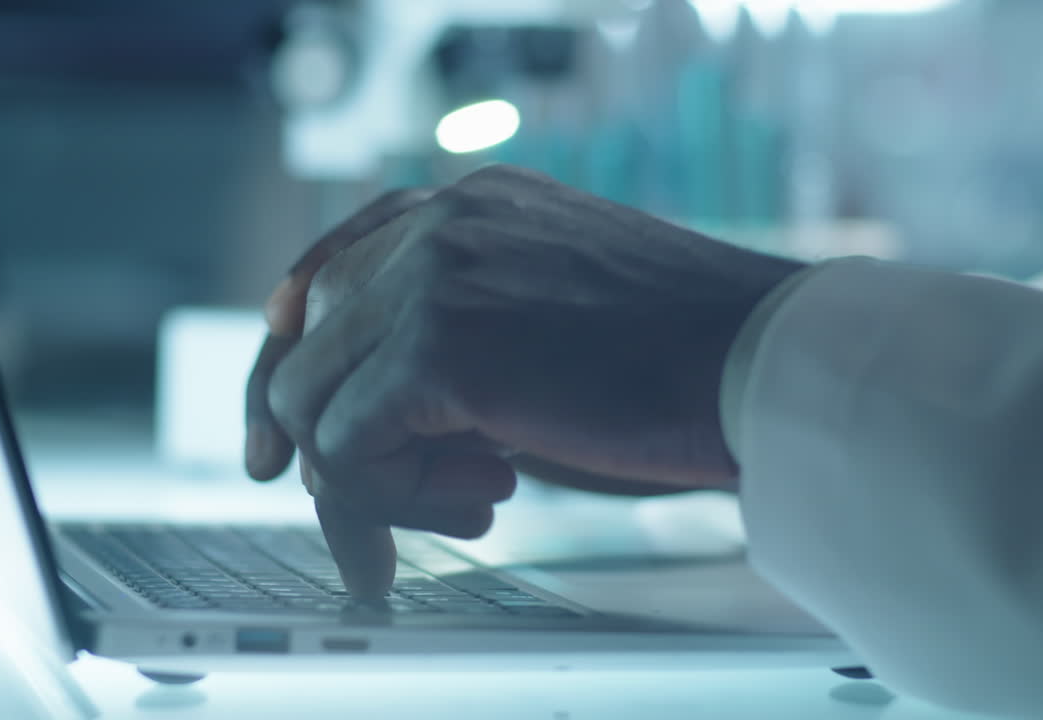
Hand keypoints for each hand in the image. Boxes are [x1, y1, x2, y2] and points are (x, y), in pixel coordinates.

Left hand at [247, 165, 804, 598]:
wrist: (763, 358)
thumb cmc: (684, 352)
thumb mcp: (554, 315)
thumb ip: (467, 327)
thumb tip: (382, 408)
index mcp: (471, 205)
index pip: (332, 269)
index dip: (295, 354)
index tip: (280, 435)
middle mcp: (439, 222)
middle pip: (303, 340)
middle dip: (333, 439)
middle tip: (416, 501)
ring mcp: (432, 274)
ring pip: (312, 400)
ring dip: (380, 478)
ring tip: (483, 494)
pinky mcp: (437, 344)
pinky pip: (344, 449)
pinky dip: (396, 499)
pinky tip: (492, 496)